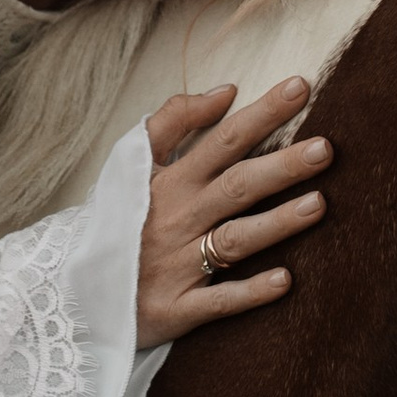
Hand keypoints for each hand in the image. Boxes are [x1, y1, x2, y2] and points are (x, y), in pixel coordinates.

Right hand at [135, 79, 330, 347]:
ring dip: (275, 223)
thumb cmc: (115, 219)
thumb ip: (173, 121)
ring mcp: (178, 265)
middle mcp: (178, 219)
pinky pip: (217, 301)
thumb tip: (226, 91)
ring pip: (233, 240)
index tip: (300, 87)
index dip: (262, 113)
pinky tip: (284, 281)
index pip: (223, 139)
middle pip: (236, 187)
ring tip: (319, 204)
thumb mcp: (132, 163)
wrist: (71, 288)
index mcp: (169, 181)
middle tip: (326, 149)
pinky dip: (248, 291)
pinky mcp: (176, 308)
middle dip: (281, 167)